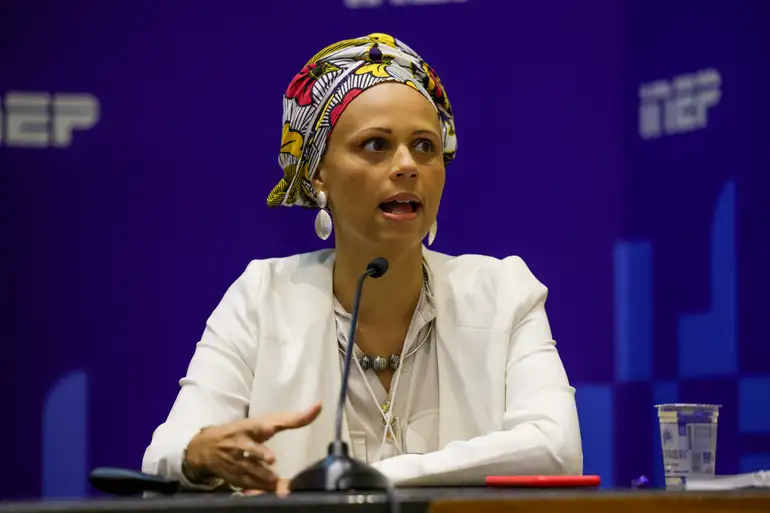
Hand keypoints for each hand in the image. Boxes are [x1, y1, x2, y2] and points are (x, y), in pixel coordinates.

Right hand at [184, 402, 321, 490]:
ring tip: (276, 481)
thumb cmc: (243, 431)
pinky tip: (271, 490)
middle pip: (251, 449)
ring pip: (250, 470)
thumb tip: (318, 406)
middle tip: (271, 459)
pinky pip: (248, 484)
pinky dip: (260, 488)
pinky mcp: (233, 476)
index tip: (270, 428)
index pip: (258, 424)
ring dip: (264, 476)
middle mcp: (241, 443)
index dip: (265, 426)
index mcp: (250, 426)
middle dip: (261, 454)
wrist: (206, 446)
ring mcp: (235, 461)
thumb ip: (293, 418)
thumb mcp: (264, 422)